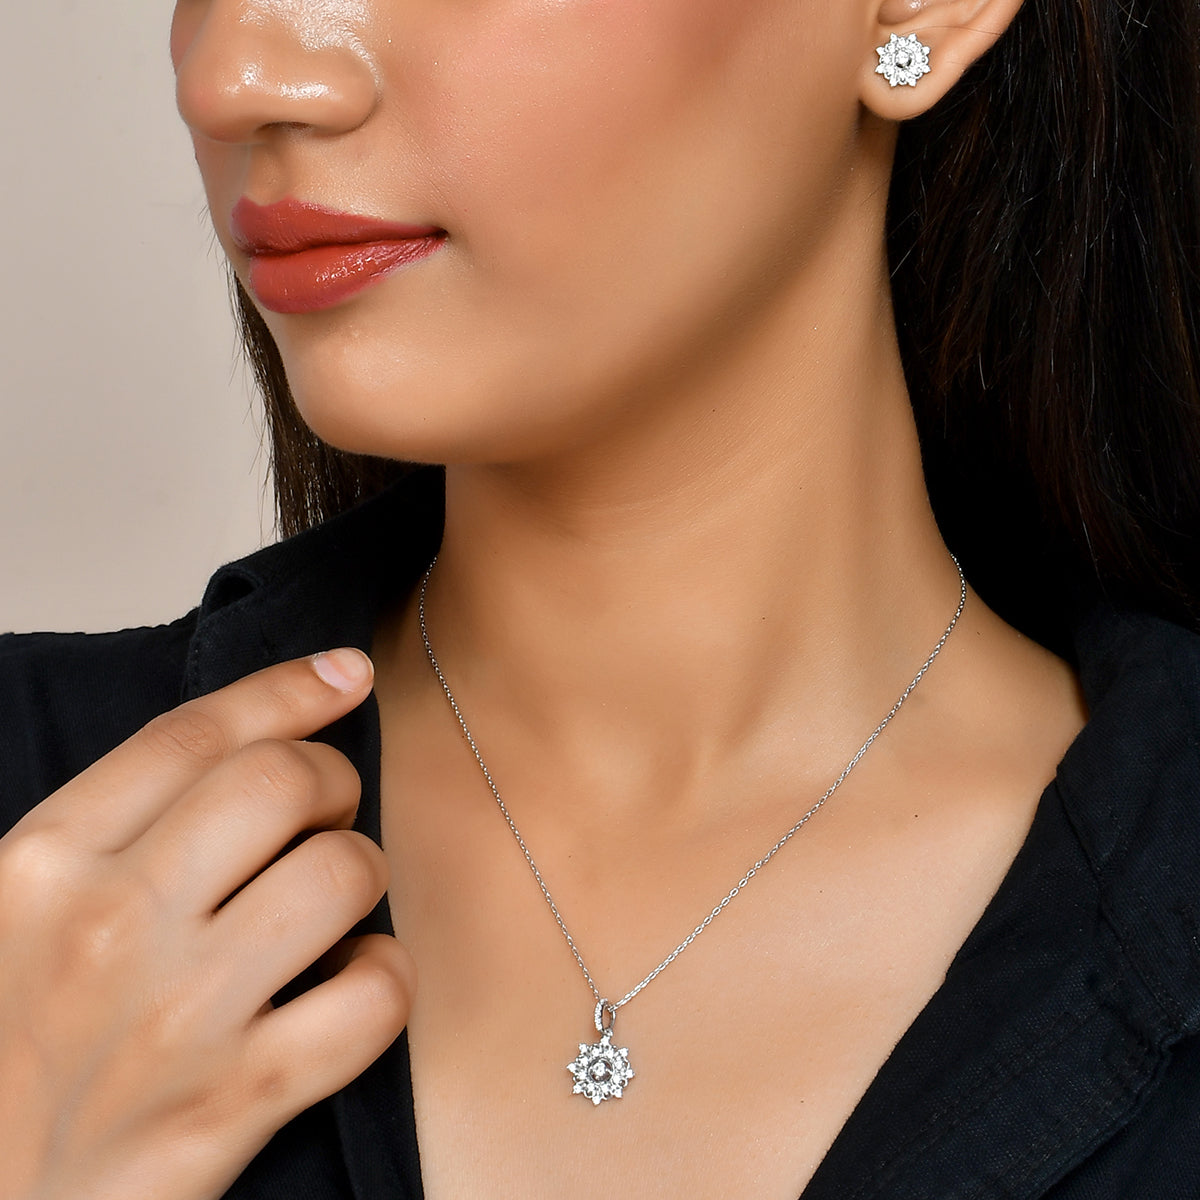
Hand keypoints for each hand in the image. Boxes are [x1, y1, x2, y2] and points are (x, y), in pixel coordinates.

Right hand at [0, 649, 413, 1199]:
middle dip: (331, 780)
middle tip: (325, 814)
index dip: (286, 689)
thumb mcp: (13, 918)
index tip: (345, 674)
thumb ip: (104, 833)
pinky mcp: (236, 1102)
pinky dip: (385, 977)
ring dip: (362, 874)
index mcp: (42, 864)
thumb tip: (239, 746)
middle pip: (280, 783)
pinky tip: (352, 983)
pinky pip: (374, 996)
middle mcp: (109, 925)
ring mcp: (178, 1016)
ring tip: (334, 905)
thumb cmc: (10, 1054)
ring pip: (342, 874)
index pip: (193, 736)